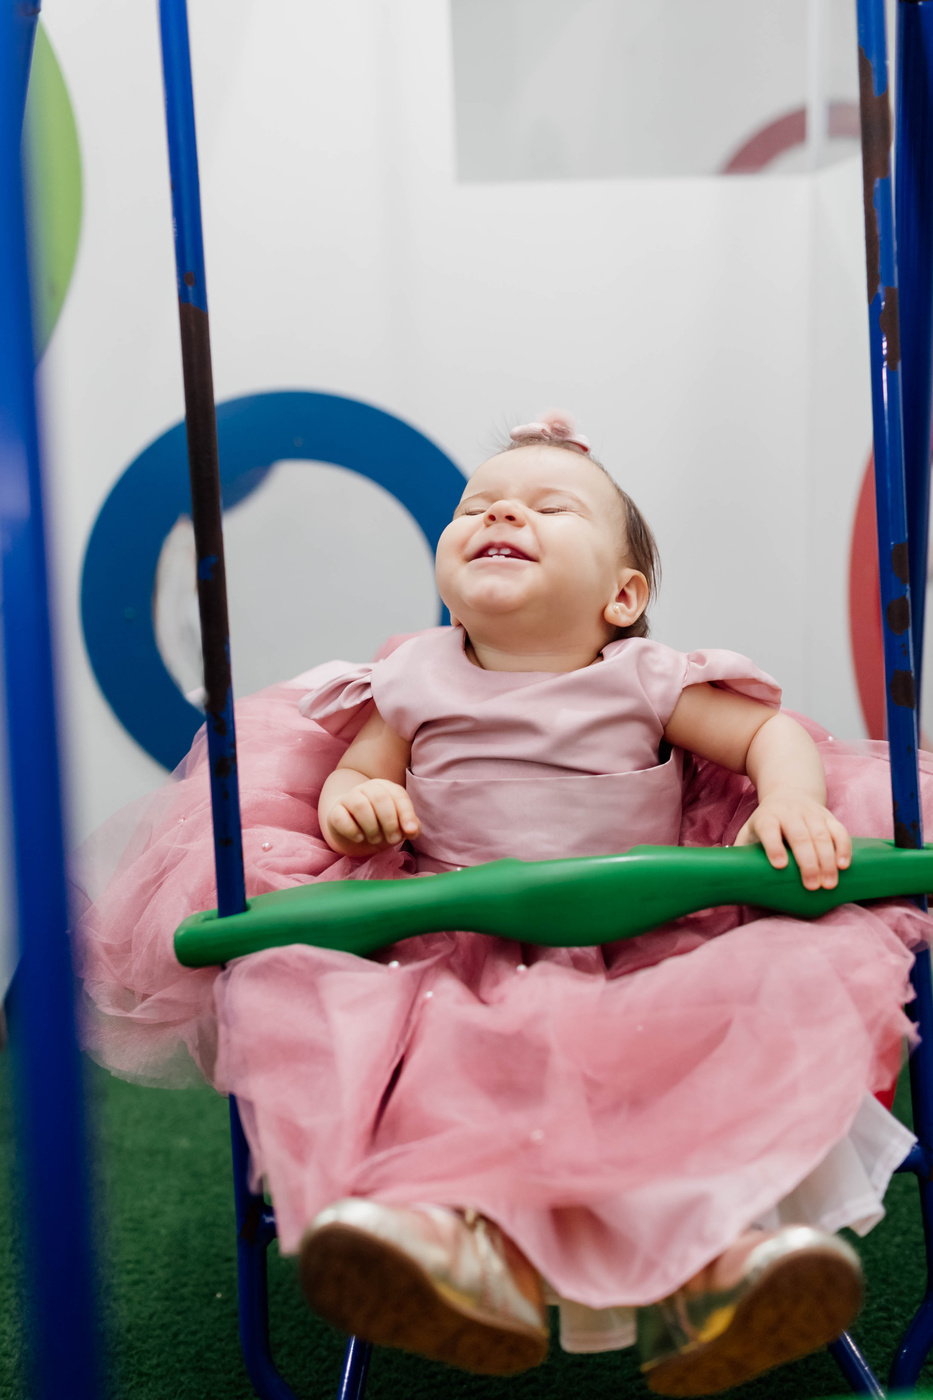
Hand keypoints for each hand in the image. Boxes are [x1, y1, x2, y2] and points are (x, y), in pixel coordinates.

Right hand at [324, 778, 420, 853]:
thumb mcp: (400, 828)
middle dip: (389, 822)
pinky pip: (340, 817)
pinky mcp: (335, 812)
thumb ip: (411, 827)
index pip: (398, 795)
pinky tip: (359, 838)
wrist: (356, 835)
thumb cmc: (382, 827)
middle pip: (380, 798)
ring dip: (371, 827)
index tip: (409, 832)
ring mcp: (349, 798)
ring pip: (360, 805)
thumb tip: (413, 830)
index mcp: (386, 788)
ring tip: (376, 840)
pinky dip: (352, 830)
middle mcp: (367, 788)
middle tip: (392, 840)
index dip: (406, 814)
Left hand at [735, 790, 851, 890]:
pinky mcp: (829, 817)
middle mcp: (790, 813)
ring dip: (827, 860)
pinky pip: (840, 832)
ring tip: (829, 884)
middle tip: (812, 886)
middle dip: (807, 862)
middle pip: (800, 836)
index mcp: (767, 817)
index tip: (779, 866)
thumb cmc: (767, 822)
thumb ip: (741, 849)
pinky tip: (844, 866)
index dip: (774, 846)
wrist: (790, 792)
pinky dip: (843, 848)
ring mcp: (811, 814)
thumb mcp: (750, 830)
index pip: (769, 830)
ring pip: (822, 836)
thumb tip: (727, 873)